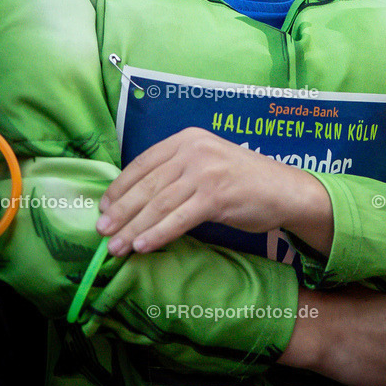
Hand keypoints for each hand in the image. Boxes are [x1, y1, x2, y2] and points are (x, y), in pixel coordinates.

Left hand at [97, 126, 332, 255]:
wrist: (283, 190)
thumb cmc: (241, 181)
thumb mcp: (205, 164)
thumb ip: (175, 172)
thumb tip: (134, 199)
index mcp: (186, 139)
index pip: (143, 163)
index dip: (120, 187)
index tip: (103, 207)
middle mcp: (193, 150)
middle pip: (147, 185)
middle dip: (121, 211)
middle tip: (101, 231)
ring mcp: (205, 171)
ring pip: (159, 203)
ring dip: (134, 227)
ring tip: (116, 246)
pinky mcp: (216, 195)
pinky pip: (179, 218)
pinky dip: (158, 234)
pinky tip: (142, 246)